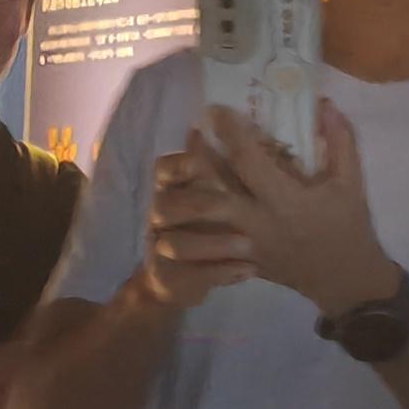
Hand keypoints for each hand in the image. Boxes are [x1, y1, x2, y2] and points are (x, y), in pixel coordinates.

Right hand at [138, 146, 258, 311]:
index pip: (165, 169)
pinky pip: (191, 275)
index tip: (203, 161)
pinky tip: (248, 271)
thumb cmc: (209, 224)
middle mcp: (160, 214)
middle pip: (166, 204)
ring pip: (177, 244)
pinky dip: (220, 273)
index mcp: (171, 188)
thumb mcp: (218, 192)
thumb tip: (219, 130)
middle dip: (201, 205)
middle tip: (236, 208)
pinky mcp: (167, 277)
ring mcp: (160, 247)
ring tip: (248, 248)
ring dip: (214, 244)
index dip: (181, 164)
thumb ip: (219, 164)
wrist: (179, 279)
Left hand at [189, 101, 397, 315]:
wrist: (344, 280)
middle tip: (190, 135)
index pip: (248, 160)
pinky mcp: (240, 262)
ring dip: (180, 200)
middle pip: (209, 195)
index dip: (229, 132)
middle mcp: (258, 223)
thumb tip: (325, 103)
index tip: (216, 111)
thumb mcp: (351, 183)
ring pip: (200, 227)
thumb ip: (340, 141)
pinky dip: (189, 228)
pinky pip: (205, 248)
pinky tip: (180, 205)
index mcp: (285, 201)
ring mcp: (245, 246)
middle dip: (194, 163)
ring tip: (173, 171)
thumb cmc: (348, 228)